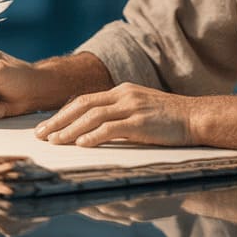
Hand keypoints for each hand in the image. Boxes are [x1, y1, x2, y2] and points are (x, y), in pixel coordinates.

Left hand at [36, 83, 194, 147]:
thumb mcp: (140, 109)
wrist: (196, 117)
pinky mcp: (141, 123)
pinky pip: (111, 128)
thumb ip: (119, 115)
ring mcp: (132, 107)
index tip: (47, 125)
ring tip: (54, 141)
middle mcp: (124, 95)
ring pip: (92, 116)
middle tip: (40, 135)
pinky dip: (93, 136)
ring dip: (69, 130)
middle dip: (58, 120)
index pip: (84, 100)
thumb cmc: (169, 119)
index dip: (63, 113)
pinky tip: (80, 145)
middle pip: (82, 105)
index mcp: (122, 91)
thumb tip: (94, 130)